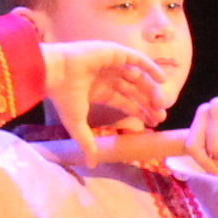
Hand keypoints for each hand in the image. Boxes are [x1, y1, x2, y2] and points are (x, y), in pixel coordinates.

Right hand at [38, 40, 167, 163]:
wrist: (55, 73)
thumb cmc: (63, 96)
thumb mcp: (77, 124)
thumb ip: (88, 142)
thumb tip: (92, 165)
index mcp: (100, 91)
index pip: (125, 102)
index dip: (140, 111)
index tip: (153, 122)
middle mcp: (107, 77)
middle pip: (134, 90)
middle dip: (148, 103)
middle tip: (161, 116)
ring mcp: (111, 63)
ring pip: (138, 76)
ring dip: (151, 88)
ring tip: (162, 103)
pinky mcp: (114, 52)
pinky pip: (137, 59)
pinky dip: (150, 67)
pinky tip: (162, 79)